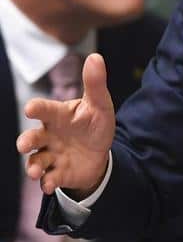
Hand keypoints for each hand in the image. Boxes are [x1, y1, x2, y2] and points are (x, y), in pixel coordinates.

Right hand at [16, 53, 114, 197]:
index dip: (37, 108)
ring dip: (33, 167)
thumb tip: (95, 56)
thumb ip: (95, 84)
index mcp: (58, 116)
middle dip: (26, 141)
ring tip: (35, 172)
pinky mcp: (58, 173)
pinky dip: (48, 182)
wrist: (100, 152)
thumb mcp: (99, 105)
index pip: (44, 110)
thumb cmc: (94, 124)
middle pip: (32, 138)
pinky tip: (50, 184)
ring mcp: (51, 155)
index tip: (31, 108)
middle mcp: (49, 136)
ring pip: (36, 161)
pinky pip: (49, 179)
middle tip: (24, 145)